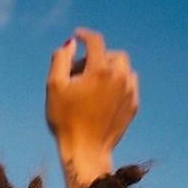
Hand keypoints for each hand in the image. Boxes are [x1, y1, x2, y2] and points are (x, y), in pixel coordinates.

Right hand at [46, 28, 137, 187]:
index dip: (84, 36)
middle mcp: (119, 77)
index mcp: (99, 69)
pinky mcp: (133, 106)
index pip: (95, 41)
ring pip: (124, 69)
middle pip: (112, 54)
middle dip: (97, 57)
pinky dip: (118, 84)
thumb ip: (60, 59)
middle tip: (80, 71)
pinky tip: (103, 96)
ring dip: (110, 69)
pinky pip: (129, 85)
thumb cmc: (65, 120)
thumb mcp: (54, 87)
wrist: (85, 152)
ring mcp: (129, 92)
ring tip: (93, 83)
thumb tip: (70, 44)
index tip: (77, 37)